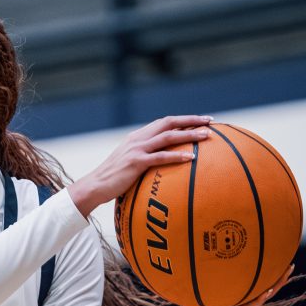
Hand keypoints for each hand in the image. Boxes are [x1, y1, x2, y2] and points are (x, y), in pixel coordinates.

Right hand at [68, 115, 212, 216]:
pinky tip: (191, 158)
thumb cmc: (113, 180)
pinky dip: (177, 156)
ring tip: (207, 136)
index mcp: (137, 137)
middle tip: (210, 122)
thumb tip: (163, 164)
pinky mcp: (135, 162)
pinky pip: (161, 157)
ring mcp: (137, 149)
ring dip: (189, 135)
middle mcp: (138, 139)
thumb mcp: (129, 163)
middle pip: (169, 123)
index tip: (201, 120)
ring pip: (168, 137)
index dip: (184, 119)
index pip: (164, 122)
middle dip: (191, 120)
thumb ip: (145, 158)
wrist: (94, 186)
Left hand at [169, 264, 294, 305]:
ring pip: (263, 296)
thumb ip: (198, 275)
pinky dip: (260, 299)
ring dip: (276, 285)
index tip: (276, 259)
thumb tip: (193, 258)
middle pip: (265, 288)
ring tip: (287, 273)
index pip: (253, 283)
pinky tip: (269, 291)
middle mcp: (240, 301)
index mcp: (235, 295)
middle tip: (290, 264)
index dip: (265, 273)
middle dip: (278, 277)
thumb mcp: (196, 288)